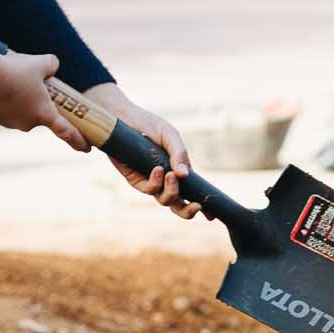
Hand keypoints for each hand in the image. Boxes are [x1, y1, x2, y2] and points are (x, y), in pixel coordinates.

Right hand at [0, 51, 87, 150]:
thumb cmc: (16, 71)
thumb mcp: (41, 62)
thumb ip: (51, 65)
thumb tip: (52, 66)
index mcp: (44, 114)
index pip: (66, 132)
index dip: (78, 141)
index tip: (87, 148)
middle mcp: (28, 122)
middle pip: (40, 114)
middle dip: (38, 101)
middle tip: (32, 82)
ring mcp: (9, 122)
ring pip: (20, 110)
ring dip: (20, 99)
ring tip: (13, 78)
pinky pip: (4, 107)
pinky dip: (4, 97)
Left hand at [81, 84, 202, 218]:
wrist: (122, 119)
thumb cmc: (148, 125)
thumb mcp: (169, 135)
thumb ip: (179, 154)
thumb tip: (185, 175)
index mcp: (179, 170)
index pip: (193, 191)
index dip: (201, 204)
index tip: (212, 214)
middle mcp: (166, 179)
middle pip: (178, 204)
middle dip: (187, 210)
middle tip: (196, 206)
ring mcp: (151, 180)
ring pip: (164, 200)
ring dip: (172, 192)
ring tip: (171, 176)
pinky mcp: (135, 179)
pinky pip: (148, 189)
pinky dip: (155, 182)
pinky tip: (158, 170)